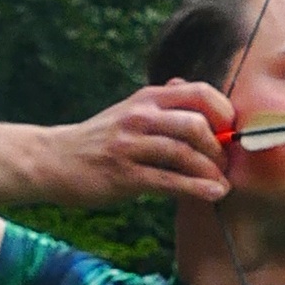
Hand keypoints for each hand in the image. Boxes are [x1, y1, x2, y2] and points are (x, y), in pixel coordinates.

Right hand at [25, 79, 236, 213]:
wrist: (52, 160)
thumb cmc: (99, 139)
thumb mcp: (129, 110)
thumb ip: (162, 104)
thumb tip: (193, 89)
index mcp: (147, 99)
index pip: (199, 92)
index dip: (224, 111)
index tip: (231, 132)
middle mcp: (140, 117)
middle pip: (196, 124)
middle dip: (219, 147)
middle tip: (226, 165)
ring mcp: (131, 146)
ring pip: (184, 153)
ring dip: (211, 171)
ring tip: (223, 184)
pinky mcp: (124, 176)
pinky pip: (168, 181)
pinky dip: (196, 189)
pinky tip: (212, 195)